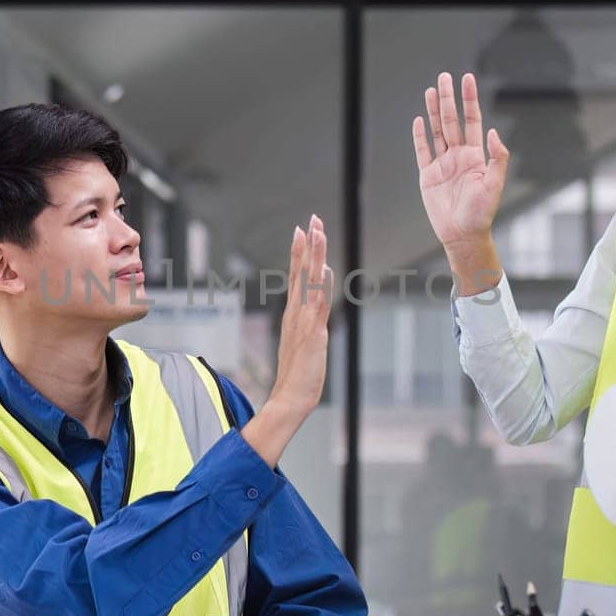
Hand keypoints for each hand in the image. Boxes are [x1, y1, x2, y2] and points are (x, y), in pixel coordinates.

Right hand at [268, 213, 332, 416]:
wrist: (291, 397)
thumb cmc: (298, 372)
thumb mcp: (304, 339)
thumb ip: (308, 318)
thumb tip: (316, 296)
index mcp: (294, 313)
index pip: (297, 275)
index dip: (300, 251)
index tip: (302, 229)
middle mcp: (297, 312)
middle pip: (302, 272)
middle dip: (308, 244)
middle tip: (311, 219)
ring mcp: (304, 322)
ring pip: (310, 282)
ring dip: (314, 257)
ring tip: (317, 233)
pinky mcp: (313, 334)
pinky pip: (318, 307)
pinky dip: (321, 288)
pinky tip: (325, 272)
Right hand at [412, 72, 509, 256]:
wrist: (462, 234)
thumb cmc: (482, 213)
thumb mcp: (495, 185)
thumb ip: (497, 157)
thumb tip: (494, 132)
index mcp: (475, 155)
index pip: (471, 120)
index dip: (469, 100)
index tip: (467, 80)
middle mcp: (458, 156)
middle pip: (452, 120)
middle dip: (449, 98)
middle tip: (444, 77)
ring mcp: (442, 164)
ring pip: (437, 131)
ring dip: (434, 111)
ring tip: (431, 91)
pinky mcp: (428, 175)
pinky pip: (423, 151)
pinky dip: (420, 136)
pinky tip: (420, 120)